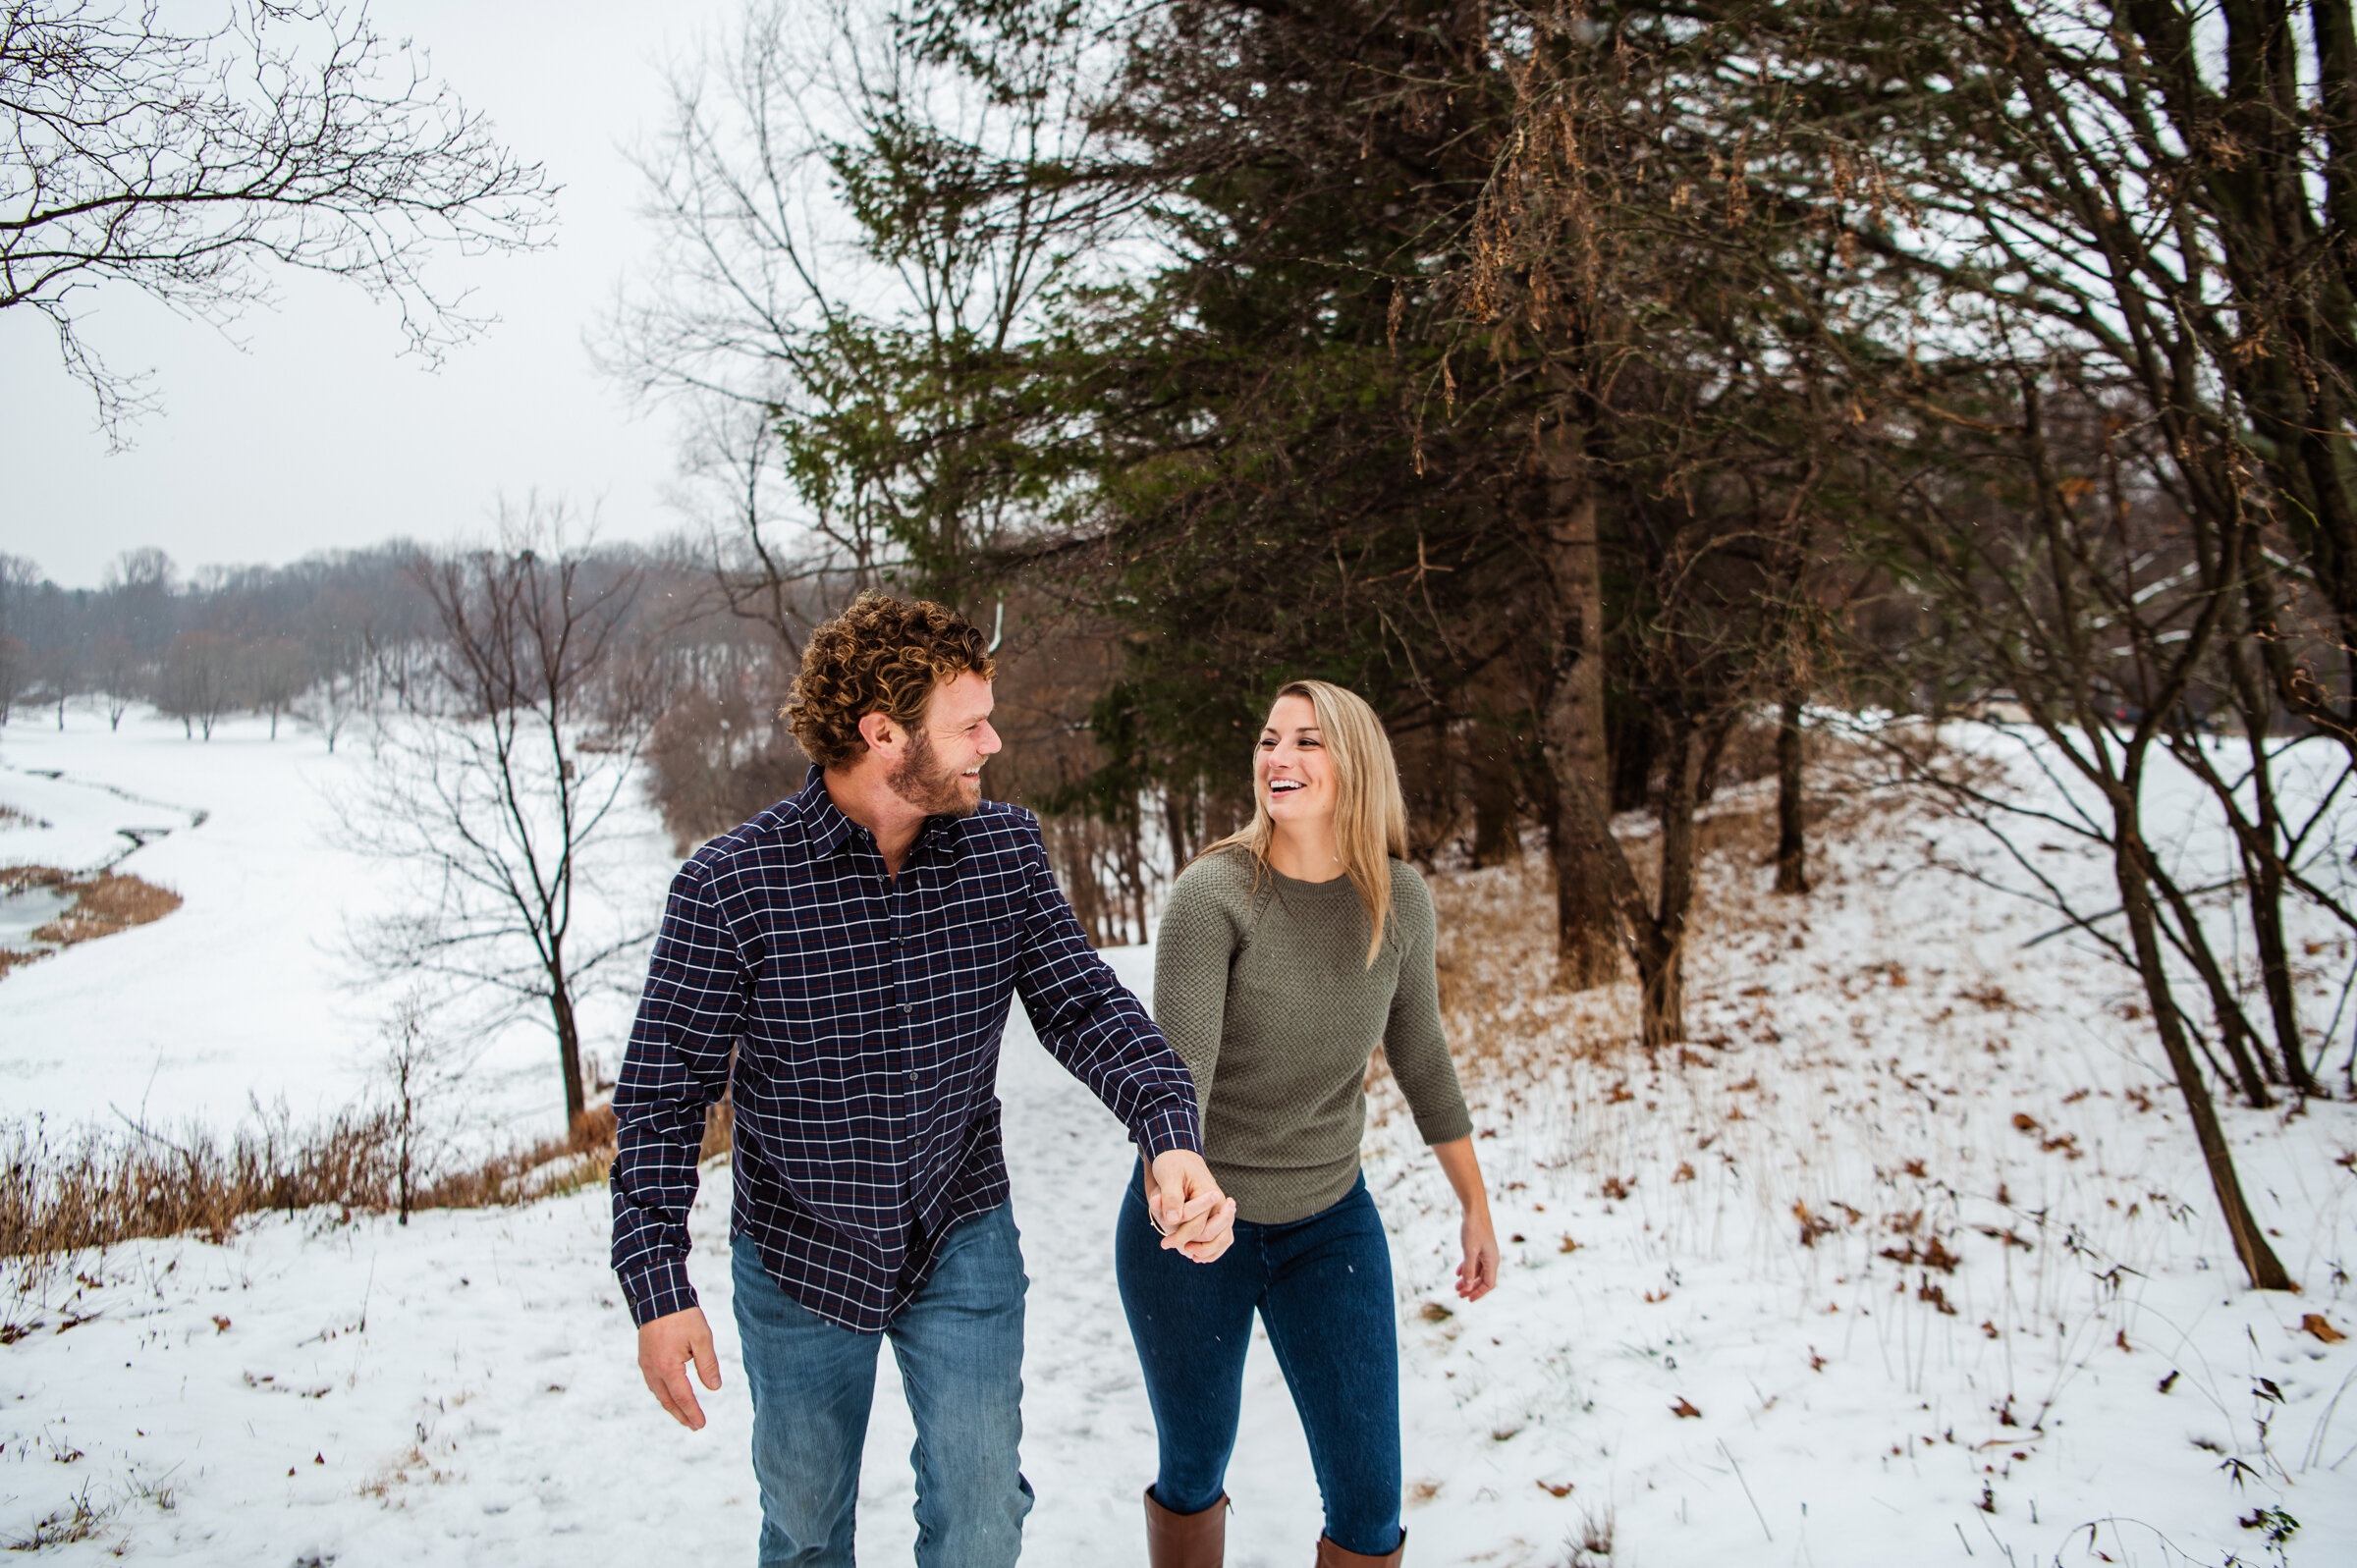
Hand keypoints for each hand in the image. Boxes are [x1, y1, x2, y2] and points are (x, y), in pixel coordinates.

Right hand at [637, 1306, 720, 1429]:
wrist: (658, 1297)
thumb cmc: (682, 1316)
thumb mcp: (701, 1338)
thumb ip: (708, 1365)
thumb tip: (714, 1388)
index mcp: (668, 1367)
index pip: (682, 1397)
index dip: (692, 1412)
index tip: (701, 1424)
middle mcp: (653, 1370)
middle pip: (668, 1401)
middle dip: (682, 1415)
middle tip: (694, 1426)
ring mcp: (646, 1365)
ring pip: (659, 1394)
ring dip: (672, 1406)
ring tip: (684, 1415)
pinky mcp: (644, 1358)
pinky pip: (654, 1384)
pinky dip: (664, 1394)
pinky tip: (671, 1395)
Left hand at [1149, 1148, 1237, 1262]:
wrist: (1178, 1154)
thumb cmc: (1171, 1163)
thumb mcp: (1168, 1175)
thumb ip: (1171, 1197)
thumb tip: (1172, 1220)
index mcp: (1210, 1193)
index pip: (1198, 1225)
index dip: (1180, 1237)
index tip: (1164, 1243)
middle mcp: (1219, 1203)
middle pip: (1212, 1234)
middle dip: (1192, 1245)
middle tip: (1169, 1245)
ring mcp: (1220, 1209)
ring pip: (1223, 1238)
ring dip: (1207, 1251)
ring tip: (1189, 1256)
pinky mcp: (1216, 1214)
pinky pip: (1222, 1236)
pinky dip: (1213, 1248)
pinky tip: (1198, 1256)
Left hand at [1456, 1206, 1499, 1301]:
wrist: (1474, 1208)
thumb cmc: (1473, 1228)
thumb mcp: (1469, 1250)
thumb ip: (1469, 1270)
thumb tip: (1468, 1287)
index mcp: (1492, 1261)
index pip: (1489, 1284)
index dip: (1479, 1293)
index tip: (1468, 1299)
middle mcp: (1491, 1258)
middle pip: (1483, 1279)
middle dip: (1472, 1288)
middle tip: (1459, 1295)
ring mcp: (1486, 1251)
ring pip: (1478, 1271)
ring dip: (1468, 1280)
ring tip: (1457, 1287)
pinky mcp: (1479, 1245)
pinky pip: (1475, 1262)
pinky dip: (1467, 1269)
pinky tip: (1457, 1273)